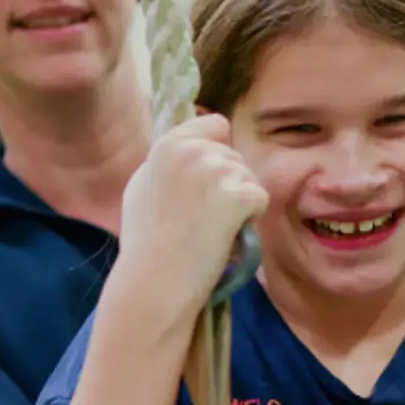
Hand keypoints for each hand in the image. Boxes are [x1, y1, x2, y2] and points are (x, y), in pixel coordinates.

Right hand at [117, 113, 269, 320]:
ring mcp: (216, 171)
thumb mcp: (144, 186)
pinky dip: (251, 219)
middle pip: (235, 156)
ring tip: (212, 230)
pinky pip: (260, 199)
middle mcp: (193, 149)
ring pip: (249, 178)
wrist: (155, 280)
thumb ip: (170, 163)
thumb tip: (193, 147)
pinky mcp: (238, 196)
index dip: (219, 151)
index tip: (210, 179)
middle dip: (229, 184)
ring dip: (240, 203)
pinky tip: (226, 236)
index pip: (215, 124)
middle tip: (206, 217)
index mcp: (167, 144)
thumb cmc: (145, 243)